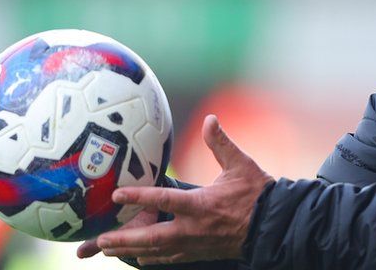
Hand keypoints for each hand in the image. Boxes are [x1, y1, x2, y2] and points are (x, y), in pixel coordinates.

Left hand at [93, 115, 273, 264]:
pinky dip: (152, 258)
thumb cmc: (258, 194)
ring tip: (108, 248)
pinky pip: (170, 258)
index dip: (138, 198)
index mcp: (201, 205)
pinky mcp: (200, 252)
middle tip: (101, 238)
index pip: (163, 200)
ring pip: (157, 251)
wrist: (274, 226)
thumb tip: (210, 119)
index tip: (117, 195)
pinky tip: (139, 257)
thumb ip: (220, 143)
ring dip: (131, 250)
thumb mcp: (241, 164)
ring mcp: (195, 244)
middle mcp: (194, 228)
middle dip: (124, 238)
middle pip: (151, 237)